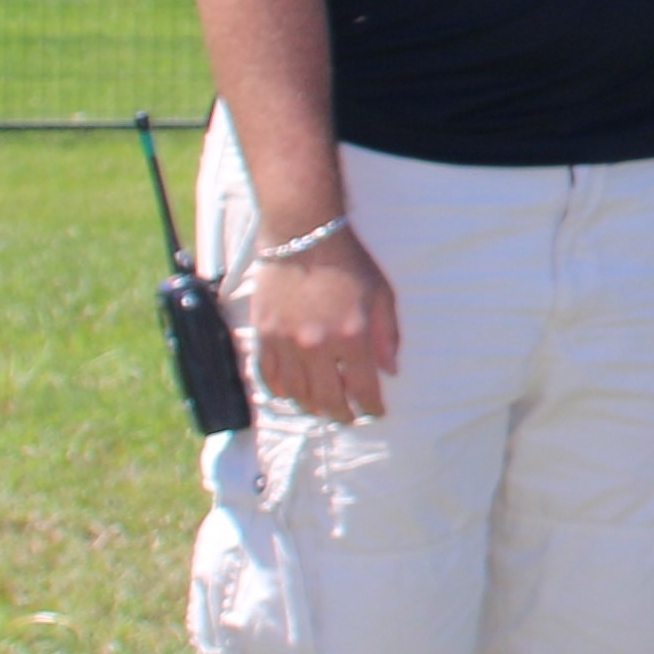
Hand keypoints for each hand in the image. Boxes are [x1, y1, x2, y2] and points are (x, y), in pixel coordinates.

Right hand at [241, 228, 401, 422]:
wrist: (302, 235)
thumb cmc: (349, 263)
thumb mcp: (382, 295)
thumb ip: (387, 335)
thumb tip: (390, 370)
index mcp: (352, 337)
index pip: (363, 389)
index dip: (371, 406)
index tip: (375, 411)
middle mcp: (317, 346)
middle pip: (328, 398)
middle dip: (342, 414)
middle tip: (349, 417)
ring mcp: (285, 342)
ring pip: (297, 393)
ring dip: (312, 406)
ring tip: (323, 408)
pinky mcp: (263, 334)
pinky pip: (269, 376)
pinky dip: (281, 390)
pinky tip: (292, 394)